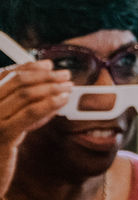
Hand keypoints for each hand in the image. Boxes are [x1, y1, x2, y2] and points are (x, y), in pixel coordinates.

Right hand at [0, 61, 71, 197]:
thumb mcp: (11, 126)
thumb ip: (24, 110)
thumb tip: (51, 92)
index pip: (3, 76)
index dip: (27, 67)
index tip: (48, 65)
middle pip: (16, 81)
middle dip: (44, 75)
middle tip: (65, 75)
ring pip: (25, 94)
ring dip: (51, 86)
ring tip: (68, 86)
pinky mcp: (2, 135)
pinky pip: (30, 113)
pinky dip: (49, 103)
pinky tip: (63, 99)